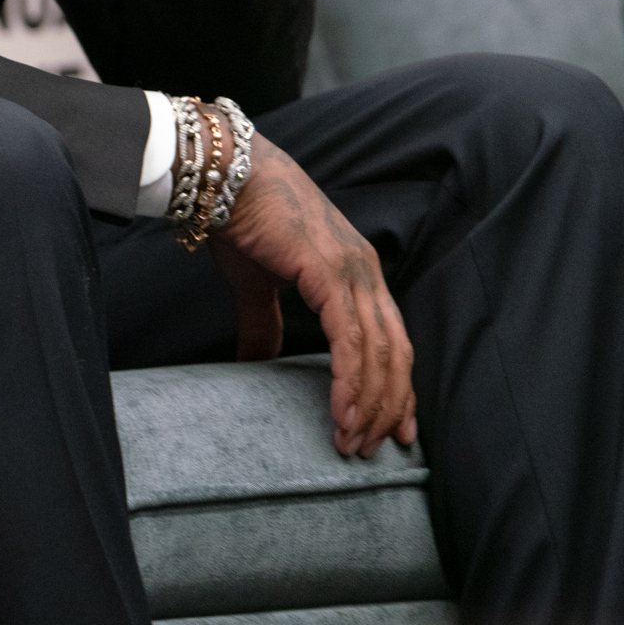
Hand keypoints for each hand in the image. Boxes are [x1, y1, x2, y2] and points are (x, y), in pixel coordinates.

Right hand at [207, 138, 415, 457]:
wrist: (225, 175)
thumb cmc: (242, 220)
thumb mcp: (258, 284)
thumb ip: (265, 324)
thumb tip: (259, 363)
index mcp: (357, 272)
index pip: (392, 340)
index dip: (398, 387)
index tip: (397, 429)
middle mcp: (366, 272)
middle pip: (396, 353)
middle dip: (389, 406)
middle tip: (373, 449)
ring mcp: (353, 271)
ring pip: (378, 352)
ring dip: (370, 404)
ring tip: (354, 442)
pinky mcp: (330, 273)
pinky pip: (350, 341)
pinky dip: (351, 382)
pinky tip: (343, 412)